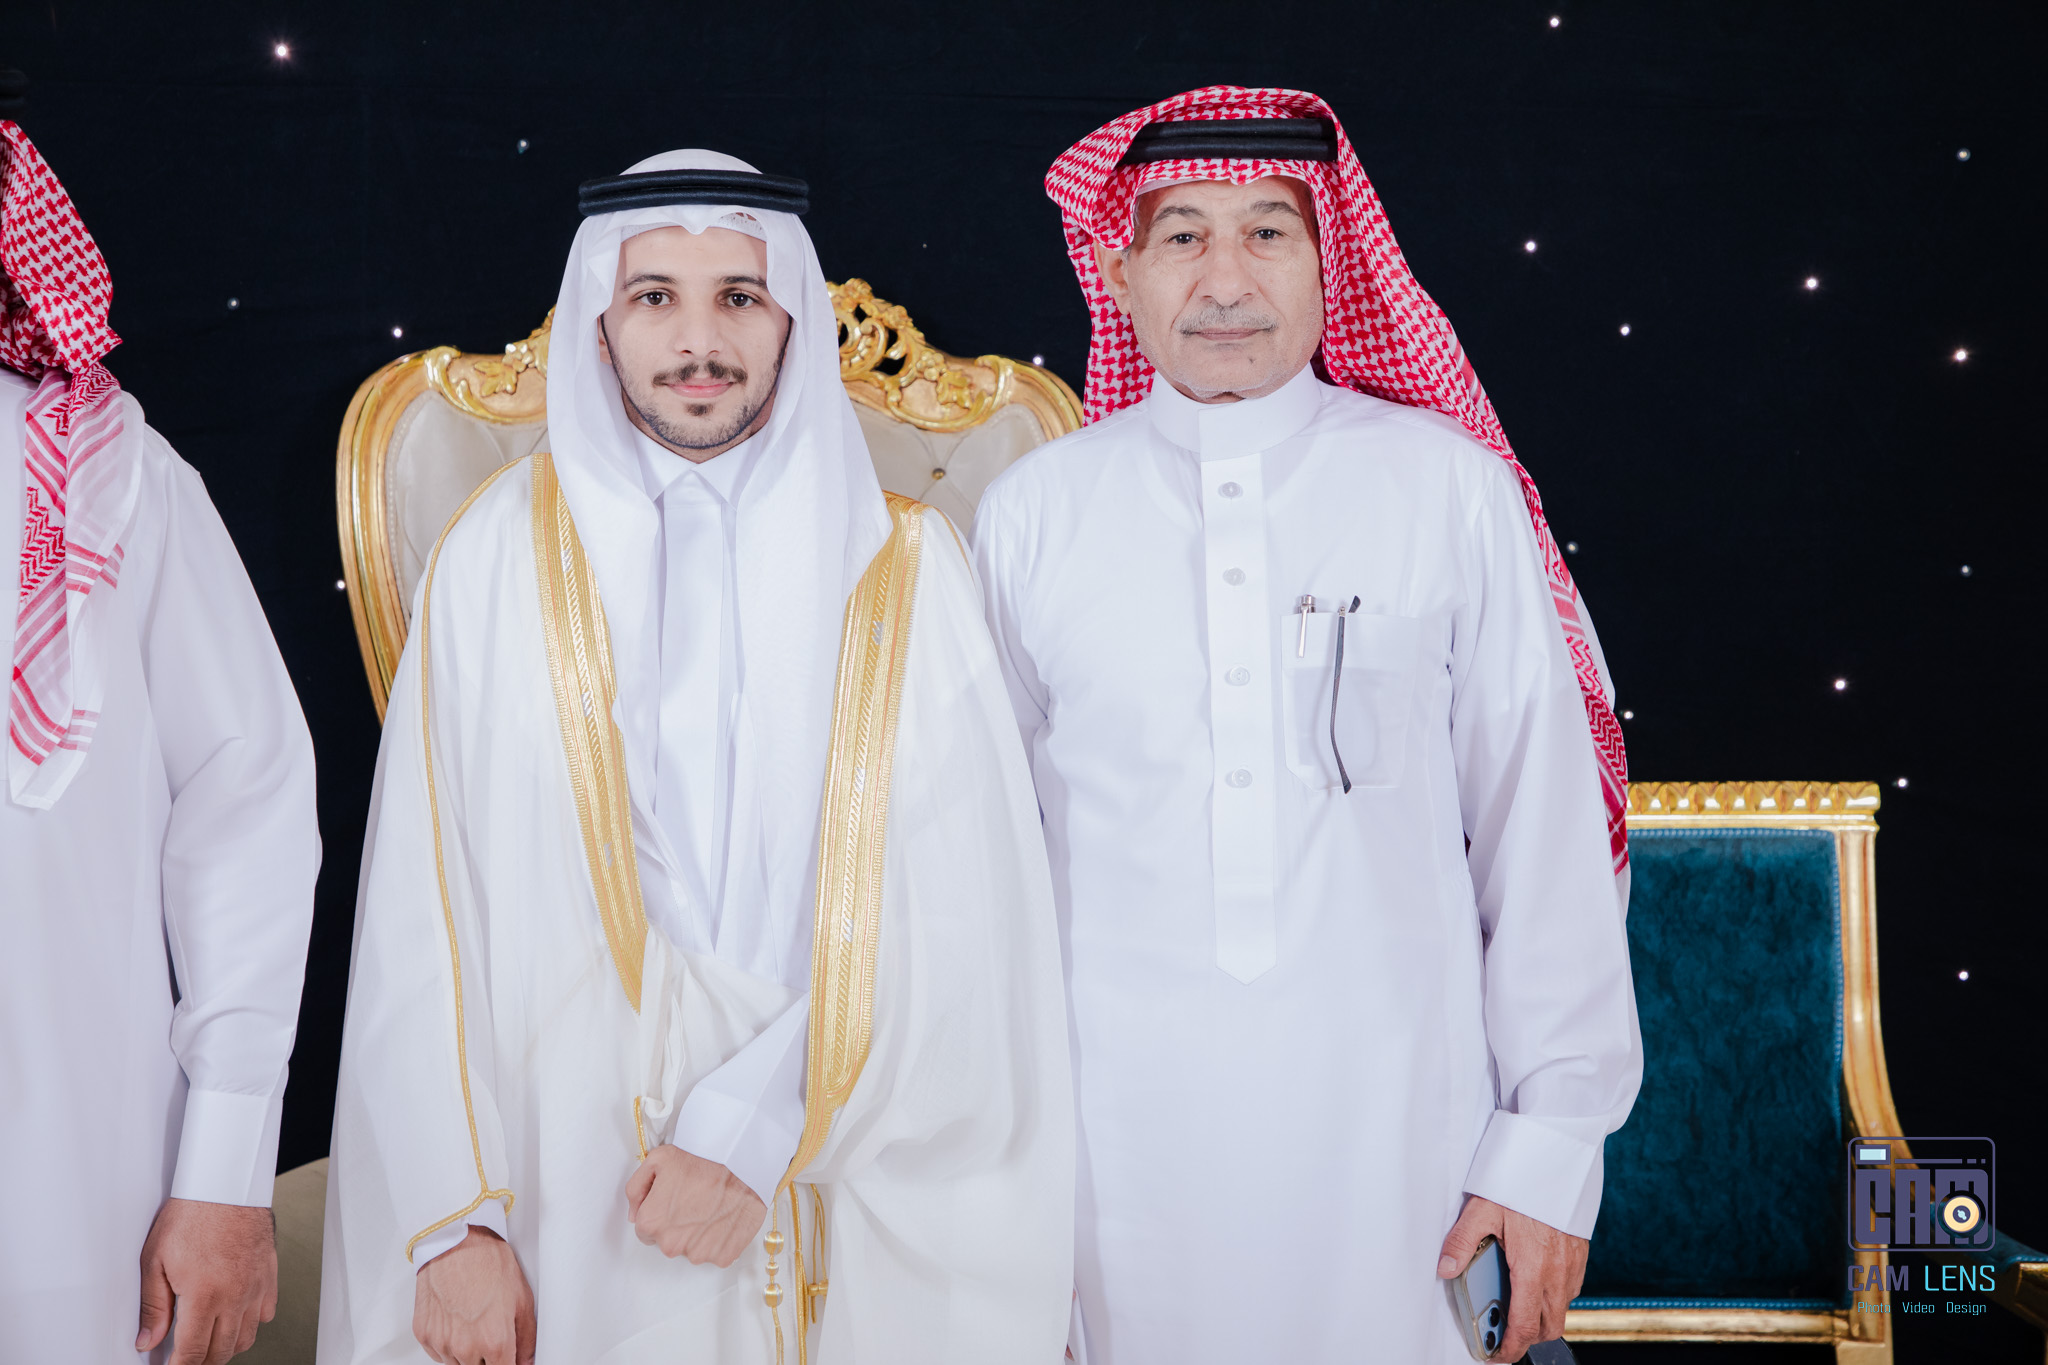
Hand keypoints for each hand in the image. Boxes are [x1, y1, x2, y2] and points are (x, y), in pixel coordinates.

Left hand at [136, 1197, 276, 1363]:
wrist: (226, 1185)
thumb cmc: (191, 1215)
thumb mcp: (155, 1261)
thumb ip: (153, 1307)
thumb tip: (147, 1340)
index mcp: (204, 1296)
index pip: (192, 1353)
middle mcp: (235, 1296)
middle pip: (221, 1351)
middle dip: (200, 1362)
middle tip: (183, 1356)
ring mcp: (256, 1287)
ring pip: (246, 1338)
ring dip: (225, 1347)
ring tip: (207, 1342)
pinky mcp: (268, 1276)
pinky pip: (264, 1314)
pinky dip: (249, 1324)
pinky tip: (233, 1317)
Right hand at [413, 1226, 534, 1364]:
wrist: (454, 1242)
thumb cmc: (488, 1262)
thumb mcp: (522, 1298)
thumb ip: (527, 1338)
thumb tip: (527, 1359)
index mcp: (494, 1341)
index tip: (511, 1358)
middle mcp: (465, 1348)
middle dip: (490, 1359)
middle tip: (492, 1337)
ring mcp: (442, 1343)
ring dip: (469, 1355)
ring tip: (476, 1325)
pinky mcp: (424, 1335)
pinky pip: (439, 1355)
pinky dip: (449, 1347)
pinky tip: (458, 1323)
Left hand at [625, 1144, 766, 1267]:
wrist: (741, 1162)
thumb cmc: (701, 1159)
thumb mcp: (657, 1160)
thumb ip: (635, 1189)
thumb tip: (634, 1214)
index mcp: (652, 1222)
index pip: (646, 1231)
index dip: (660, 1214)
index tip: (674, 1202)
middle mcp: (672, 1244)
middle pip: (668, 1242)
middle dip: (678, 1226)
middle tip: (694, 1201)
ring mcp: (699, 1253)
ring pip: (692, 1249)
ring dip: (699, 1235)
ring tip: (711, 1208)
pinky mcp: (724, 1256)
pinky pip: (716, 1254)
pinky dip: (720, 1240)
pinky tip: (724, 1218)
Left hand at [1436, 1195, 1586, 1362]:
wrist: (1556, 1156)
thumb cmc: (1521, 1181)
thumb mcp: (1482, 1209)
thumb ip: (1461, 1242)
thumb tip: (1445, 1268)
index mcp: (1533, 1268)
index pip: (1524, 1325)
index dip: (1511, 1347)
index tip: (1498, 1354)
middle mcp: (1558, 1272)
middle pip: (1549, 1326)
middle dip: (1528, 1337)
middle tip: (1504, 1333)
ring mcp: (1573, 1264)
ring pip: (1562, 1308)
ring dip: (1542, 1316)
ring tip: (1516, 1305)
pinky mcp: (1580, 1253)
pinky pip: (1571, 1289)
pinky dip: (1554, 1296)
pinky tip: (1535, 1280)